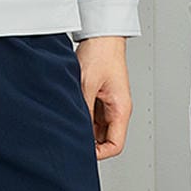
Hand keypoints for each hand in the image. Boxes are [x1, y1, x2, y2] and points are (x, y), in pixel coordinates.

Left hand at [74, 36, 131, 160]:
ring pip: (97, 128)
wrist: (101, 36)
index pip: (115, 145)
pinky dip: (82, 116)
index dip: (99, 154)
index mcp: (121, 109)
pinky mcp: (101, 96)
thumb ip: (83, 110)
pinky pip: (93, 115)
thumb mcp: (86, 85)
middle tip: (70, 137)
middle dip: (89, 141)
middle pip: (106, 139)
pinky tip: (71, 110)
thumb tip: (74, 130)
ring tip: (69, 121)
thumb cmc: (100, 54)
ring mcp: (109, 103)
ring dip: (84, 127)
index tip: (82, 152)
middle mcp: (117, 108)